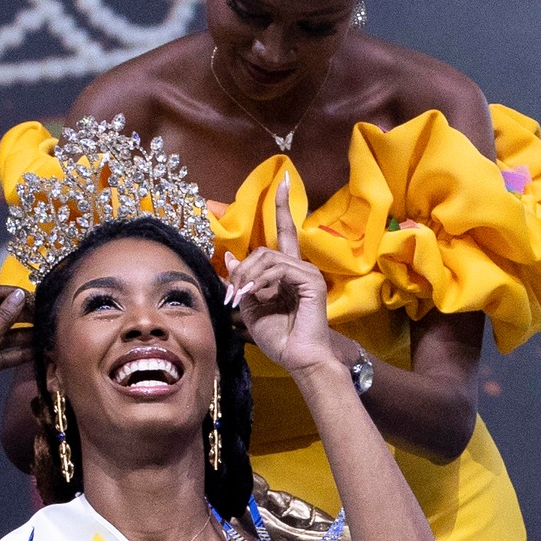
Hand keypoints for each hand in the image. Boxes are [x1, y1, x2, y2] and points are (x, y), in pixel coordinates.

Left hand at [0, 284, 32, 422]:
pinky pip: (5, 353)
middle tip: (41, 315)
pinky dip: (19, 353)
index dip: (9, 293)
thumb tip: (19, 297)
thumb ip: (4, 317)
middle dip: (20, 314)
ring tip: (44, 332)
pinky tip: (36, 351)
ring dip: (23, 334)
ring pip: (5, 335)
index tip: (30, 297)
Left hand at [223, 178, 337, 376]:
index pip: (284, 232)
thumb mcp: (250, 306)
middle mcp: (299, 267)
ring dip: (247, 278)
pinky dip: (259, 281)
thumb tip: (231, 258)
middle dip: (242, 270)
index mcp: (287, 271)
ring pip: (267, 257)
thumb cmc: (278, 337)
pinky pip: (278, 268)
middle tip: (232, 295)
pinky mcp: (310, 279)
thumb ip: (242, 281)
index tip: (282, 182)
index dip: (282, 207)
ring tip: (240, 298)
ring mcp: (306, 272)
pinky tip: (252, 295)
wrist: (297, 358)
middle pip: (263, 249)